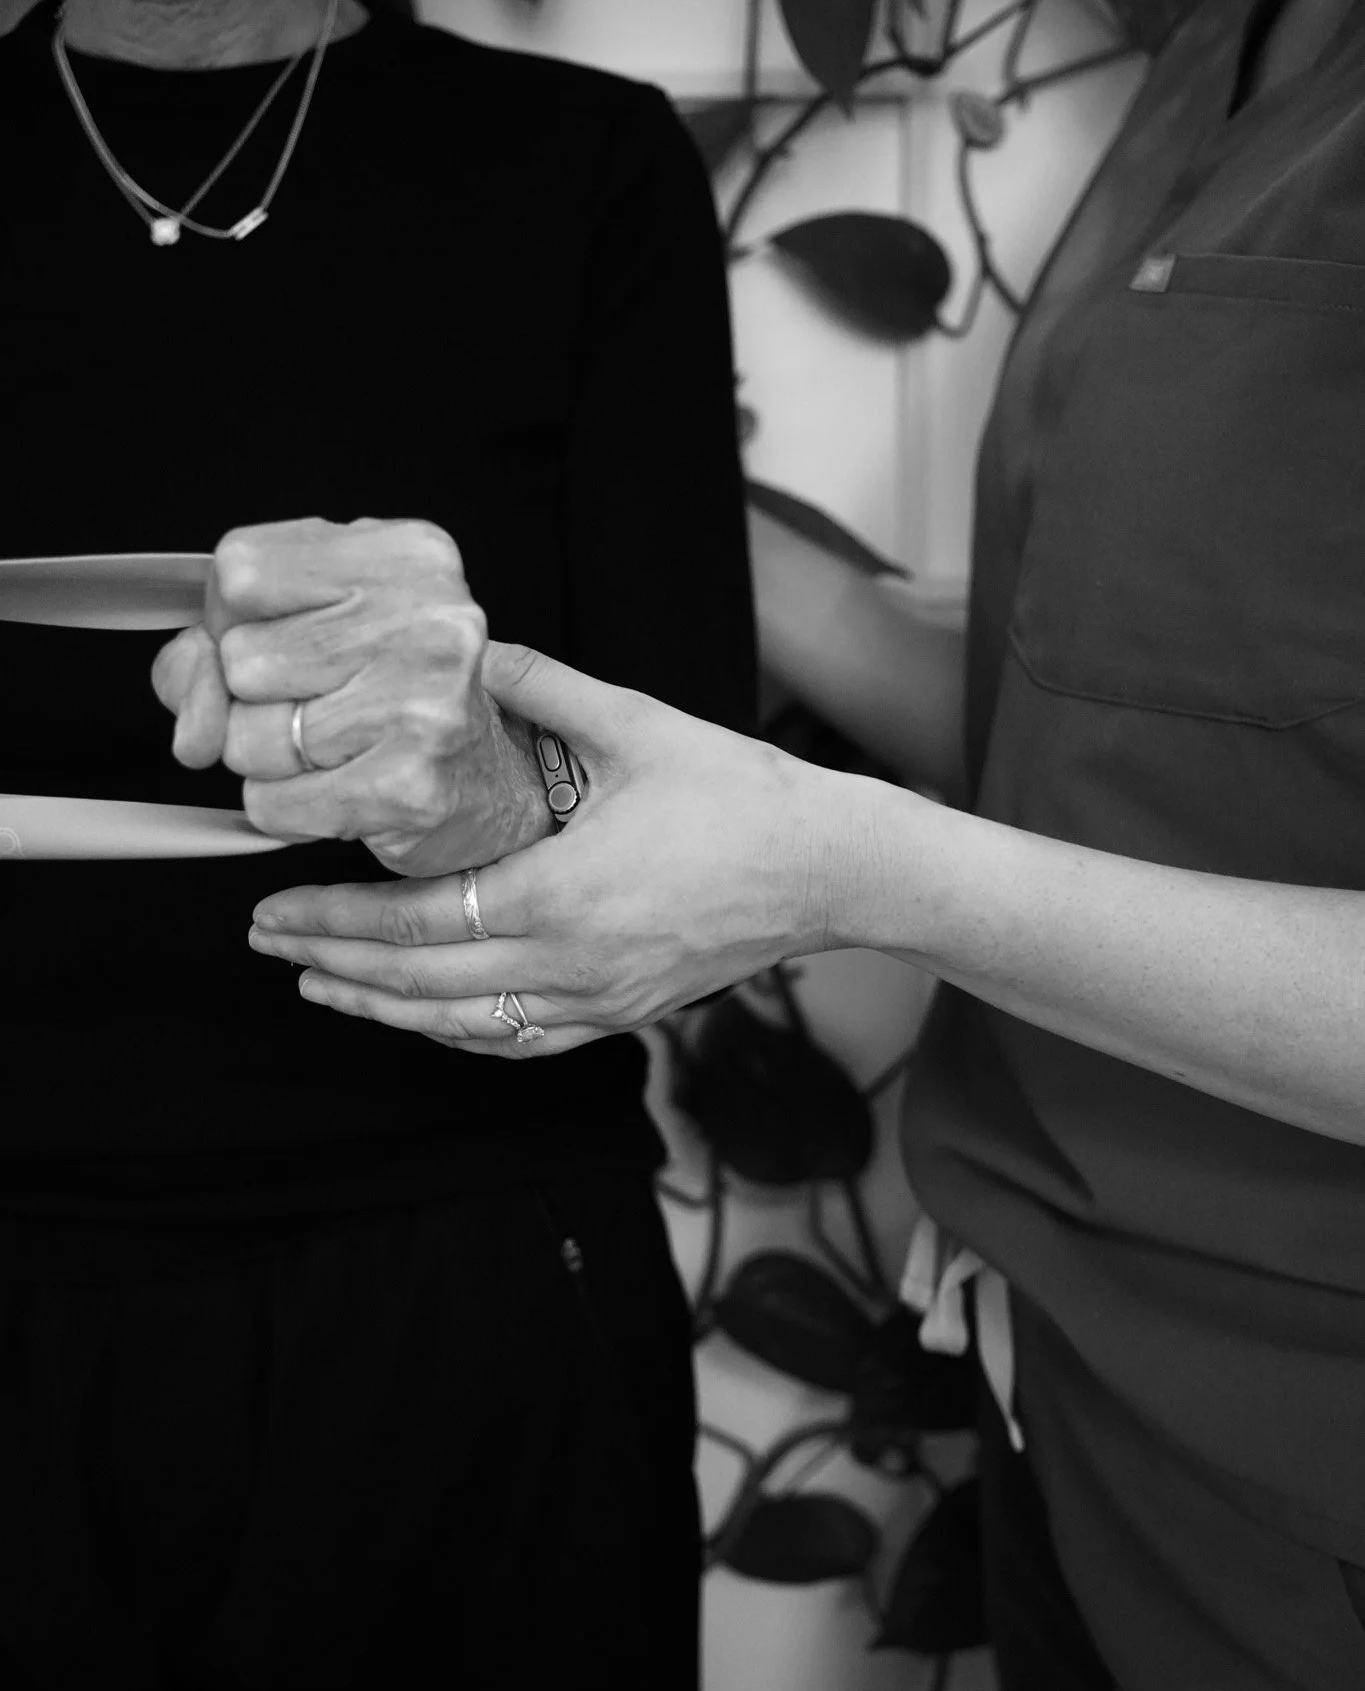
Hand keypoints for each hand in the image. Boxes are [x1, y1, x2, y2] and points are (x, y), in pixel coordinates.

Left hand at [150, 517, 549, 874]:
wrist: (493, 788)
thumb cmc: (397, 698)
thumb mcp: (314, 627)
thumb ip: (216, 645)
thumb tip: (191, 708)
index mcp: (408, 556)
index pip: (239, 567)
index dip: (230, 618)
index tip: (281, 639)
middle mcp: (429, 619)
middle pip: (239, 659)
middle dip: (252, 699)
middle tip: (322, 705)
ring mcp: (424, 705)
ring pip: (247, 738)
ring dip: (269, 761)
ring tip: (335, 750)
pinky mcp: (410, 787)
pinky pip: (272, 804)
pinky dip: (285, 810)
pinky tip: (338, 791)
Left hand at [246, 641, 842, 1055]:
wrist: (827, 868)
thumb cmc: (741, 797)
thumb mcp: (636, 724)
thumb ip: (545, 687)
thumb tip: (477, 646)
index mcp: (560, 895)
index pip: (418, 922)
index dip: (336, 918)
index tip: (276, 907)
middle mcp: (569, 964)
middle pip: (423, 984)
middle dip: (336, 964)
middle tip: (271, 943)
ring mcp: (597, 1000)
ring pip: (464, 1026)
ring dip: (384, 1010)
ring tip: (323, 987)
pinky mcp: (623, 1015)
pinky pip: (521, 1044)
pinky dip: (459, 1037)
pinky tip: (426, 1021)